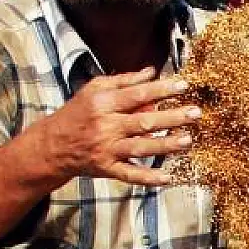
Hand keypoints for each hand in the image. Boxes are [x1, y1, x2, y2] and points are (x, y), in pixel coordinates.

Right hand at [29, 67, 199, 187]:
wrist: (52, 144)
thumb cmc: (77, 113)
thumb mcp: (94, 90)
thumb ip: (124, 81)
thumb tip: (151, 71)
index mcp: (103, 103)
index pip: (137, 94)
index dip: (161, 89)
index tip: (184, 85)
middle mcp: (106, 126)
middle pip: (143, 121)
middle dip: (172, 117)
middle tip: (196, 112)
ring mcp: (107, 149)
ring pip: (140, 147)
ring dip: (165, 145)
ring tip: (188, 140)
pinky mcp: (106, 168)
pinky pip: (130, 174)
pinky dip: (148, 177)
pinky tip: (168, 177)